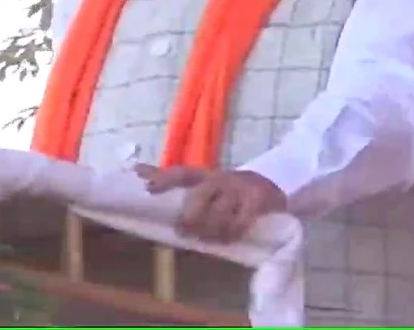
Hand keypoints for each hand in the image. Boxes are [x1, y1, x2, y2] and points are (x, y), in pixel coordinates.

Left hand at [135, 164, 286, 242]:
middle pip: (199, 195)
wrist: (274, 187)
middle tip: (184, 231)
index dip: (164, 179)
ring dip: (211, 230)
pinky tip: (228, 239)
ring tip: (208, 239)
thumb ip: (180, 186)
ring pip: (219, 212)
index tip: (146, 186)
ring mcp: (240, 187)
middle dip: (190, 216)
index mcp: (206, 175)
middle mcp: (221, 178)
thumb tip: (138, 174)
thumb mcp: (210, 188)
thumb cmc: (233, 193)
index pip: (182, 174)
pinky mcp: (257, 199)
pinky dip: (232, 233)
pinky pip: (240, 221)